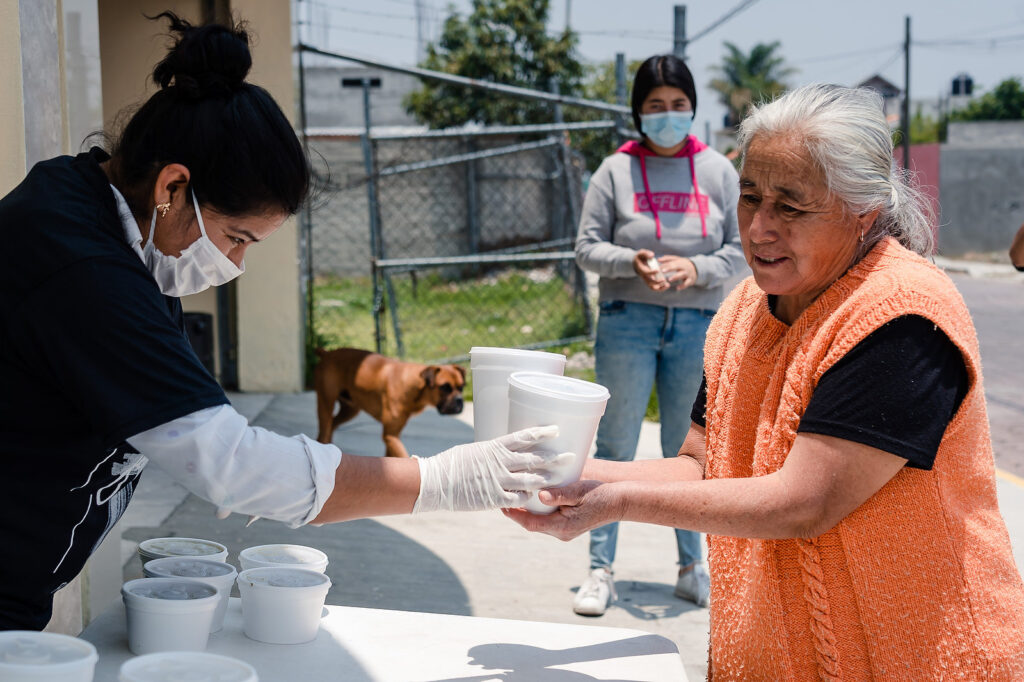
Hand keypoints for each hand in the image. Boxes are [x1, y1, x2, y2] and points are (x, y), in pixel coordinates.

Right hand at [413, 426, 571, 512]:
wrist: (436, 482)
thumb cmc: (451, 464)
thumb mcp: (473, 450)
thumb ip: (492, 452)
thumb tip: (503, 451)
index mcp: (494, 447)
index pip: (524, 436)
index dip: (542, 433)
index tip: (556, 429)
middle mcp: (500, 462)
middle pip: (534, 459)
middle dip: (554, 458)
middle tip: (571, 456)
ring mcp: (498, 481)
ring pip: (531, 480)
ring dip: (547, 479)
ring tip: (560, 477)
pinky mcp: (494, 498)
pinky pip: (518, 499)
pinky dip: (528, 498)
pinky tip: (533, 497)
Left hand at [502, 480, 622, 540]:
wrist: (620, 502)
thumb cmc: (601, 494)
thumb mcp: (580, 491)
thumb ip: (559, 494)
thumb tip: (540, 495)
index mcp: (563, 527)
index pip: (531, 524)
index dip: (514, 515)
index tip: (501, 505)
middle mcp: (563, 532)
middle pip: (532, 524)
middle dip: (518, 513)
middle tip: (503, 497)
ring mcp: (566, 531)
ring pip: (540, 523)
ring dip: (528, 512)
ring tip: (514, 497)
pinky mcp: (570, 526)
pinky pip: (548, 520)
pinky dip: (539, 511)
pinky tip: (533, 499)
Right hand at [632, 249, 669, 291]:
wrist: (637, 263)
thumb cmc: (640, 257)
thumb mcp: (642, 253)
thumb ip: (646, 253)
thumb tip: (652, 255)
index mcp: (641, 269)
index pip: (645, 272)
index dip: (651, 272)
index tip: (658, 270)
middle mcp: (643, 276)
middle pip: (649, 282)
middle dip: (656, 282)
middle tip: (664, 280)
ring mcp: (646, 280)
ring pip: (652, 287)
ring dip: (660, 287)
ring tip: (667, 284)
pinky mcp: (650, 281)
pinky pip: (655, 287)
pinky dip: (661, 288)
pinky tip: (667, 285)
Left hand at [658, 255, 697, 289]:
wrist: (696, 268)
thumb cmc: (683, 264)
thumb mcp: (677, 260)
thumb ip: (667, 259)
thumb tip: (658, 259)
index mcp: (679, 262)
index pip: (671, 262)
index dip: (664, 265)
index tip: (658, 267)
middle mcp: (683, 267)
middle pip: (676, 266)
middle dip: (669, 268)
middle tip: (662, 271)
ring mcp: (687, 273)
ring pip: (681, 275)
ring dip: (675, 277)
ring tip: (669, 279)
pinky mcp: (690, 280)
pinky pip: (686, 283)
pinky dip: (682, 286)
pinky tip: (677, 288)